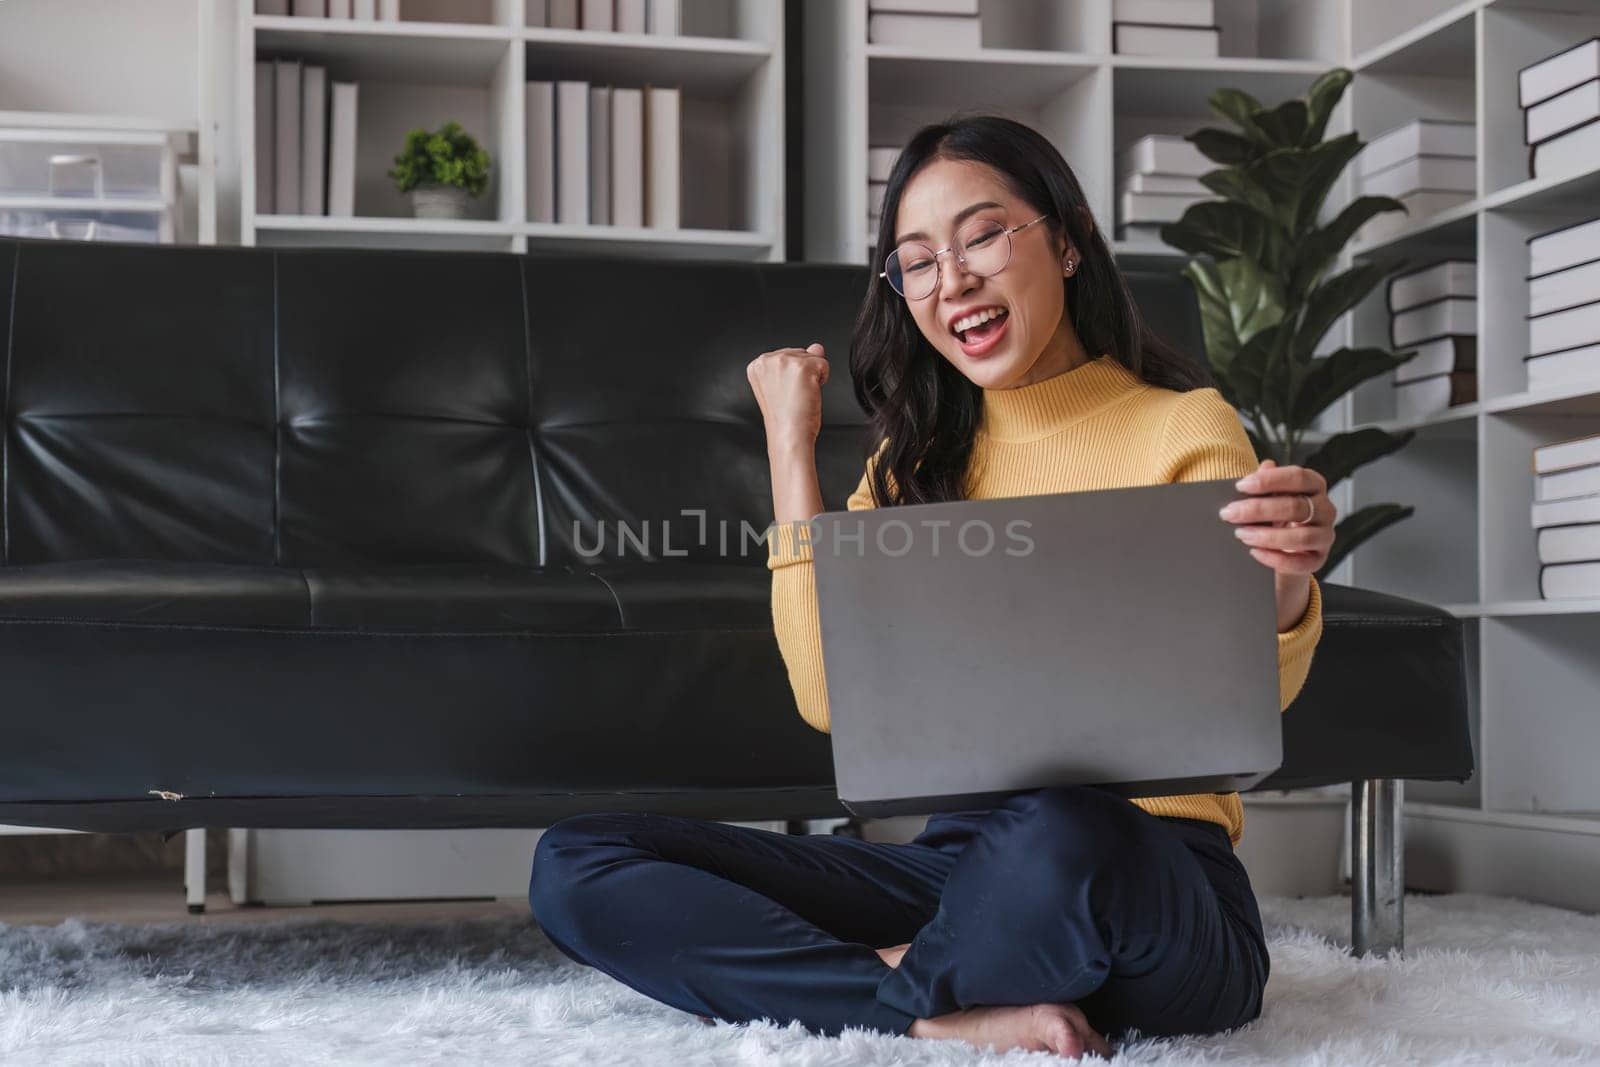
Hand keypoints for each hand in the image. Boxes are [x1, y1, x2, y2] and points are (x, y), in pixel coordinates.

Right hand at [747, 342, 828, 450]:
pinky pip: (824, 364)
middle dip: (803, 374)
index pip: (787, 356)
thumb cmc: (785, 418)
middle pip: (800, 353)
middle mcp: (767, 359)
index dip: (792, 376)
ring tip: (800, 395)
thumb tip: (817, 346)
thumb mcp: (782, 385)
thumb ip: (794, 362)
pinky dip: (823, 379)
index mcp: (757, 365)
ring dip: (813, 377)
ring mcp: (784, 360)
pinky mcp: (802, 366)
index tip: (785, 393)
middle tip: (794, 396)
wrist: (789, 435)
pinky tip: (809, 393)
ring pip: (813, 357)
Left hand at [1218, 458, 1335, 575]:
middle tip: (1230, 513)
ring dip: (1267, 536)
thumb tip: (1265, 466)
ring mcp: (1324, 535)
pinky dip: (1276, 558)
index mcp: (1314, 486)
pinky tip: (1255, 552)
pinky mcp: (1318, 559)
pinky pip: (1300, 562)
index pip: (1298, 477)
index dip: (1269, 480)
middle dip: (1258, 510)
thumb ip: (1266, 482)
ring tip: (1242, 534)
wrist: (1283, 547)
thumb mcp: (1268, 496)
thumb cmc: (1275, 515)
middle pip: (1295, 507)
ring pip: (1301, 537)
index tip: (1241, 485)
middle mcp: (1324, 509)